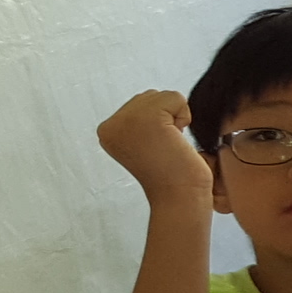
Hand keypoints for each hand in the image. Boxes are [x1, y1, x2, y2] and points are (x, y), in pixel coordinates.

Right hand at [99, 89, 211, 204]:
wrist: (179, 196)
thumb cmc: (171, 174)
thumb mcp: (143, 141)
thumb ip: (140, 120)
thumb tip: (155, 100)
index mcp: (107, 131)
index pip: (140, 104)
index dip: (158, 123)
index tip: (156, 148)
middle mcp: (111, 124)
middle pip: (151, 97)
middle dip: (166, 118)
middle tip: (165, 147)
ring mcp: (127, 120)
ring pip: (163, 96)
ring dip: (175, 118)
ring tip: (169, 144)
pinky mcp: (149, 118)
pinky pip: (176, 98)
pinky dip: (184, 116)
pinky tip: (177, 140)